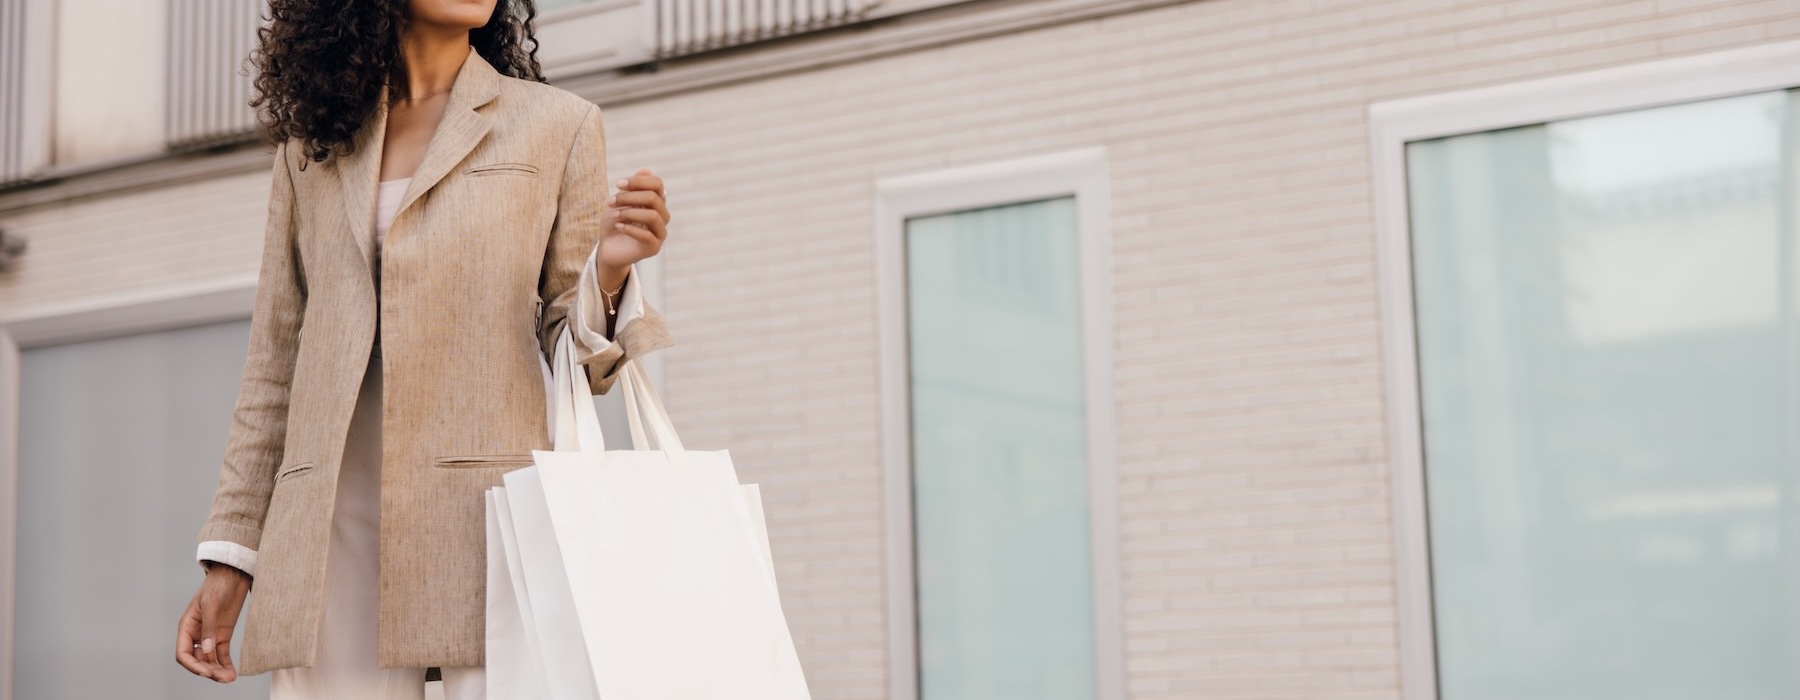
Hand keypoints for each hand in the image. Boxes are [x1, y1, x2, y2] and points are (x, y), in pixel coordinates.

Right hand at [176, 563, 251, 682]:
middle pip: (197, 660)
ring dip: (217, 671)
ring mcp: (210, 636)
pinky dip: (226, 664)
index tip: (206, 672)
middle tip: (222, 677)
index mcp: (187, 627)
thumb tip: (206, 649)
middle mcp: (196, 634)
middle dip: (207, 670)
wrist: (234, 575)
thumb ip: (209, 627)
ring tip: (229, 679)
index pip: (183, 653)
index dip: (192, 665)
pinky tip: (232, 674)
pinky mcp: (223, 635)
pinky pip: (222, 654)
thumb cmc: (218, 585)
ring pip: (210, 660)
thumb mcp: (211, 604)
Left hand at [599, 168, 669, 274]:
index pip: (657, 184)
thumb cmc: (615, 222)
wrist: (608, 248)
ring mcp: (660, 233)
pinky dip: (630, 228)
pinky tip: (618, 226)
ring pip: (653, 216)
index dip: (638, 181)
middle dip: (629, 197)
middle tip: (610, 202)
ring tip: (613, 215)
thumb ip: (633, 188)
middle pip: (654, 198)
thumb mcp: (620, 202)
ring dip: (629, 213)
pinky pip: (648, 235)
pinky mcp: (654, 248)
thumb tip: (647, 170)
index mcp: (657, 202)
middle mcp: (662, 216)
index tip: (618, 184)